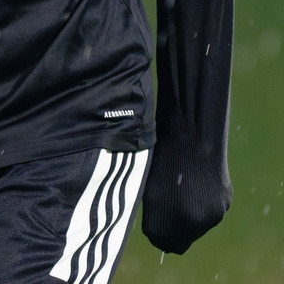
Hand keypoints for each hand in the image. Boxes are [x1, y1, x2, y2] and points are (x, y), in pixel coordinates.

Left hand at [141, 137, 231, 253]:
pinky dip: (203, 203)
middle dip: (174, 226)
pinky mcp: (225, 203)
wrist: (191, 133)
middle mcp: (193, 224)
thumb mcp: (148, 187)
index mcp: (168, 220)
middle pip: (181, 238)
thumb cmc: (161, 155)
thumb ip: (154, 213)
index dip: (158, 231)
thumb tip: (160, 228)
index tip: (156, 219)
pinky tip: (197, 182)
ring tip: (183, 188)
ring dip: (190, 215)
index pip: (161, 241)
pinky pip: (210, 212)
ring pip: (197, 226)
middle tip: (168, 205)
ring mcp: (212, 215)